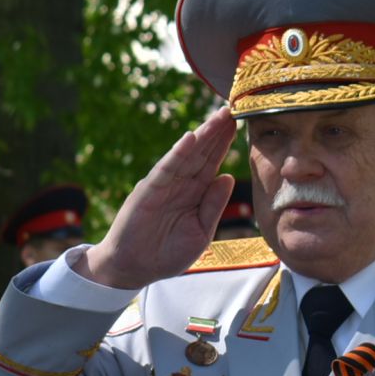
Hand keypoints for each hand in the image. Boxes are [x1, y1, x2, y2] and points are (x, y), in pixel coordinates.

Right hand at [78, 106, 237, 289]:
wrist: (133, 268)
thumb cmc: (166, 253)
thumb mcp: (200, 233)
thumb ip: (213, 206)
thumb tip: (228, 177)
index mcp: (195, 194)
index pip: (213, 163)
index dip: (225, 144)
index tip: (240, 123)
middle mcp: (181, 184)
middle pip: (203, 152)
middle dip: (218, 131)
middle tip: (234, 107)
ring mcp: (164, 185)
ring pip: (188, 154)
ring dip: (204, 135)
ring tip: (220, 116)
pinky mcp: (149, 190)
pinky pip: (166, 169)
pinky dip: (178, 153)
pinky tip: (191, 138)